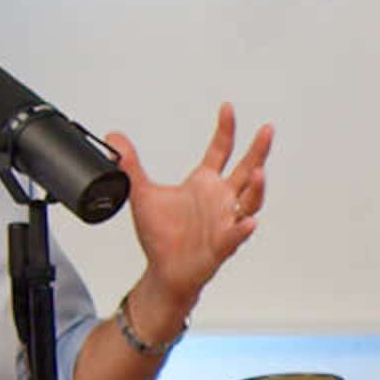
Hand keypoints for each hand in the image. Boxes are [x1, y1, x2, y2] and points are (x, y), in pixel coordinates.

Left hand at [114, 105, 274, 312]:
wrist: (164, 271)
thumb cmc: (162, 235)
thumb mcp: (142, 194)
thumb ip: (129, 166)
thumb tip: (113, 139)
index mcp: (205, 183)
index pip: (220, 150)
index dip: (225, 129)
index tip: (227, 108)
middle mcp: (221, 199)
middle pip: (247, 169)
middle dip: (258, 150)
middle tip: (266, 130)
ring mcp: (225, 221)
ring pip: (250, 201)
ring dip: (257, 188)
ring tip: (258, 172)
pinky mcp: (222, 244)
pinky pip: (237, 235)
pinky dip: (243, 229)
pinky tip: (249, 222)